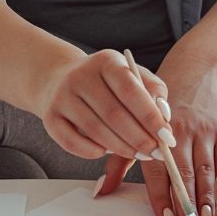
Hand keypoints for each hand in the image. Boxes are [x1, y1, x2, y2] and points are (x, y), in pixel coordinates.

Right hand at [37, 48, 172, 161]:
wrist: (57, 77)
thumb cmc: (103, 80)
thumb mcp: (130, 73)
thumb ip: (152, 90)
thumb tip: (165, 115)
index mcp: (106, 61)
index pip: (131, 90)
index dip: (150, 116)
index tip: (167, 136)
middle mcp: (81, 75)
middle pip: (114, 114)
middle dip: (139, 138)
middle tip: (156, 152)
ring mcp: (62, 96)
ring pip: (95, 130)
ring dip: (121, 148)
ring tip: (138, 154)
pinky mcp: (50, 116)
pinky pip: (72, 142)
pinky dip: (92, 152)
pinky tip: (106, 151)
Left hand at [95, 60, 216, 215]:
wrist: (196, 75)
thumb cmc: (160, 108)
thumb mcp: (135, 125)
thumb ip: (120, 160)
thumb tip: (101, 191)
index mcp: (156, 130)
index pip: (158, 170)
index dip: (162, 197)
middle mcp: (182, 130)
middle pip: (184, 173)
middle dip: (186, 204)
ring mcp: (205, 130)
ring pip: (207, 170)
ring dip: (207, 197)